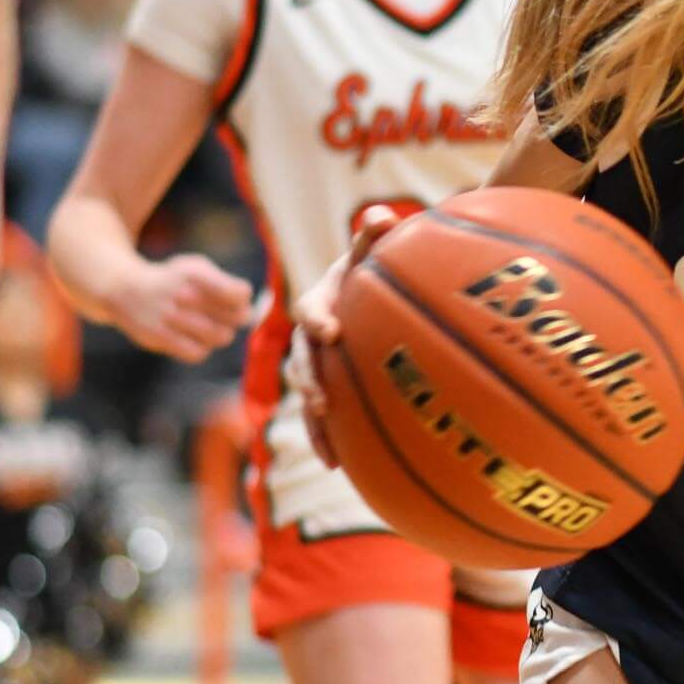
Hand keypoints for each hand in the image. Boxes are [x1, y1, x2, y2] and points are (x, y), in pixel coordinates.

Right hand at [106, 252, 253, 363]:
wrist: (124, 289)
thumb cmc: (173, 280)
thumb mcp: (197, 268)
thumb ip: (227, 285)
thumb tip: (252, 314)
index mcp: (196, 273)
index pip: (240, 293)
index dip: (244, 298)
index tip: (235, 297)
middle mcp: (183, 294)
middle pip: (237, 317)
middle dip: (237, 317)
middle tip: (225, 314)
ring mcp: (171, 317)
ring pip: (221, 337)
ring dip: (222, 333)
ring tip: (210, 325)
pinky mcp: (160, 337)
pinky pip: (199, 353)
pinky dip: (202, 348)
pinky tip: (195, 338)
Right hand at [288, 206, 402, 467]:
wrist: (366, 291)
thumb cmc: (370, 269)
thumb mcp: (371, 251)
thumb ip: (374, 235)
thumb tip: (381, 217)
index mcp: (320, 302)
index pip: (310, 309)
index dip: (316, 318)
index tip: (330, 330)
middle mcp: (311, 336)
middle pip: (302, 359)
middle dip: (308, 379)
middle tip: (320, 398)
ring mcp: (318, 365)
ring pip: (308, 394)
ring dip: (314, 419)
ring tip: (327, 442)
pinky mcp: (329, 388)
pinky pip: (324, 417)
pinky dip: (328, 439)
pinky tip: (338, 467)